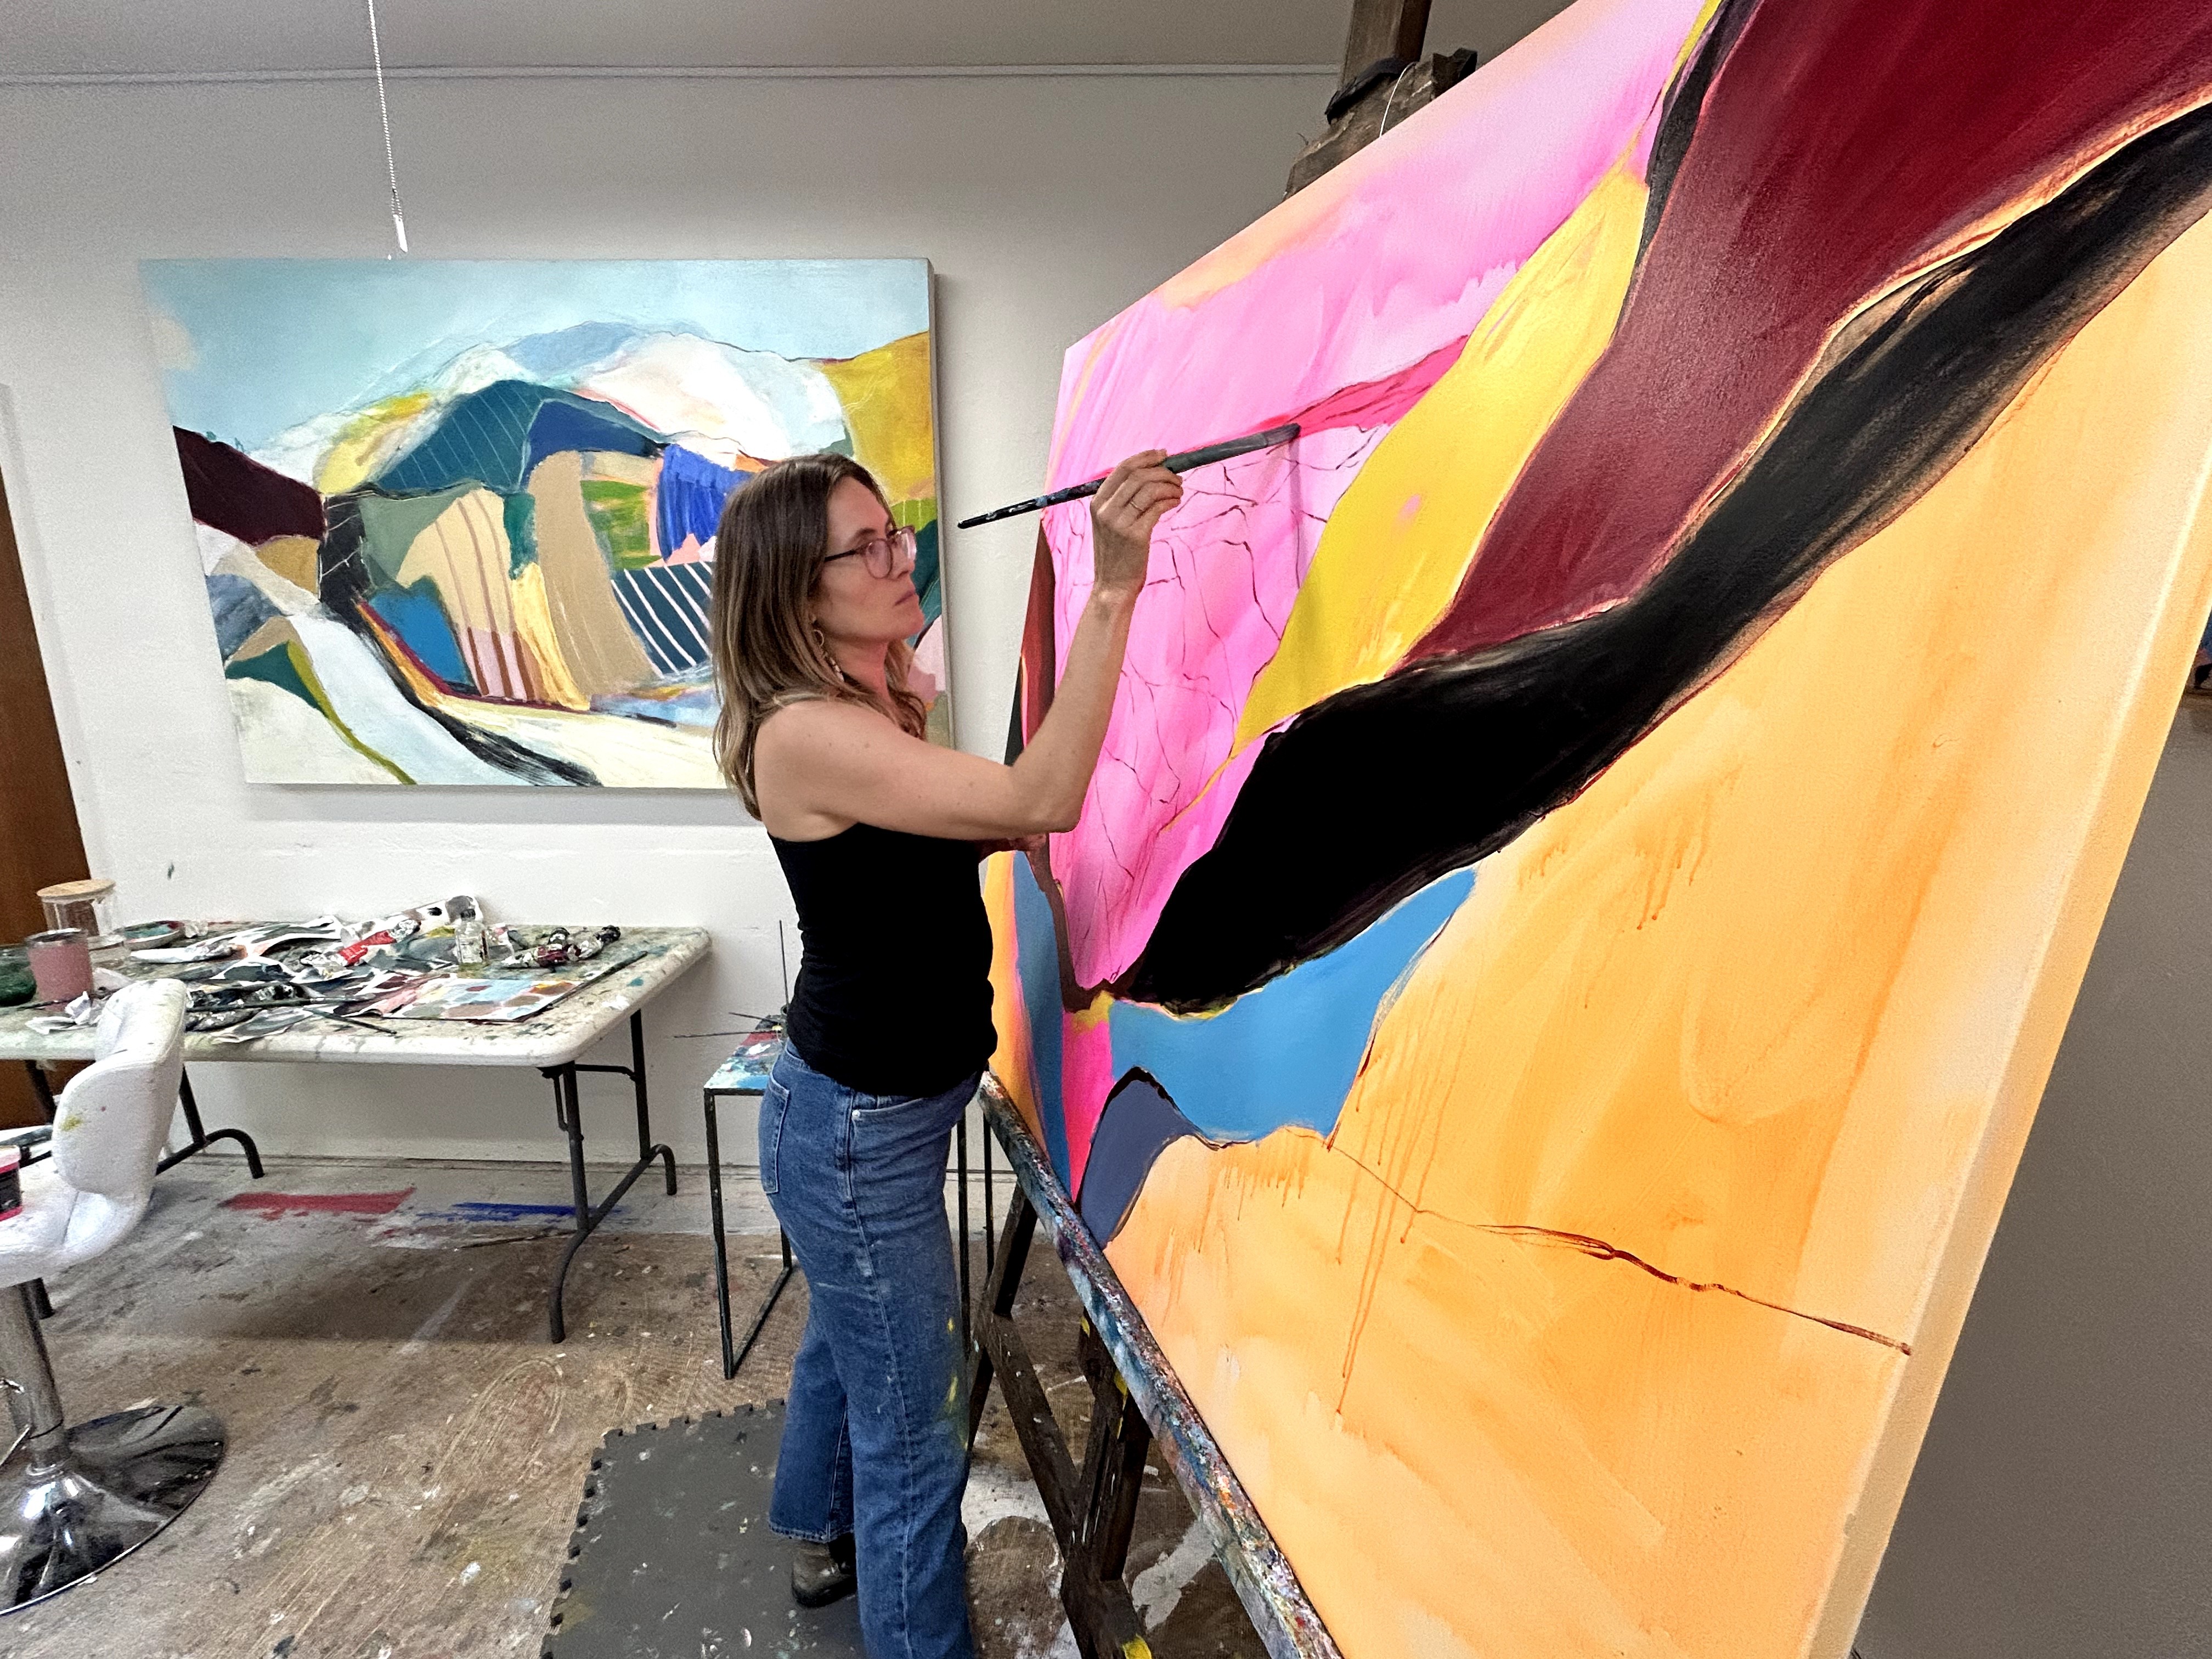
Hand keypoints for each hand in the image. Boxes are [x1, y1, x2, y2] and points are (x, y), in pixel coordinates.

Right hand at [1089, 450, 1180, 601]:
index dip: (1145, 458)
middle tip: (1176, 477)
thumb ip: (1122, 499)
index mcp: (1097, 503)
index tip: (1163, 455)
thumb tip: (1150, 474)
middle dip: (1162, 471)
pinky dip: (1170, 500)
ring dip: (1169, 486)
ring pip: (1149, 489)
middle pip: (1138, 475)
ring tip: (1178, 491)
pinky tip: (1175, 502)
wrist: (1113, 586)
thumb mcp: (1110, 523)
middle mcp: (1105, 510)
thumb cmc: (1117, 554)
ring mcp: (1119, 523)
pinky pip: (1157, 507)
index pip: (1122, 468)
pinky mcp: (1135, 535)